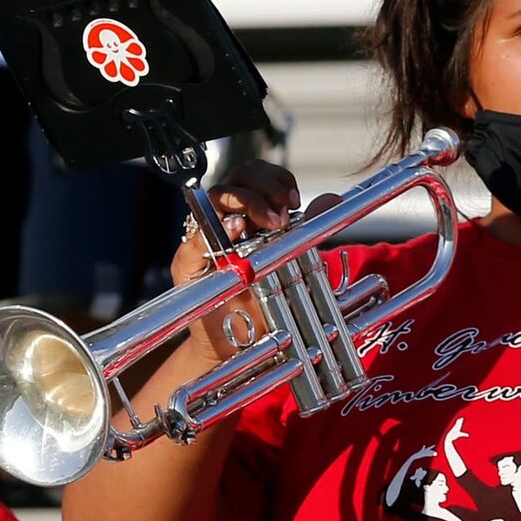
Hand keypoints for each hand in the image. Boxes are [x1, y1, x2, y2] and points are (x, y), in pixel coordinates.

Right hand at [170, 160, 305, 359]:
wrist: (237, 345)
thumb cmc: (263, 303)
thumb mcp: (293, 262)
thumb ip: (309, 230)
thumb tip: (332, 199)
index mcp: (248, 214)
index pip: (255, 175)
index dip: (276, 178)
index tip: (294, 199)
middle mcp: (225, 220)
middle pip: (237, 178)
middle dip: (265, 187)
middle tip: (284, 216)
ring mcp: (204, 241)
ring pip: (216, 199)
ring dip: (247, 203)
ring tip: (271, 223)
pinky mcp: (187, 266)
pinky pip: (193, 241)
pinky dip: (214, 232)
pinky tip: (235, 230)